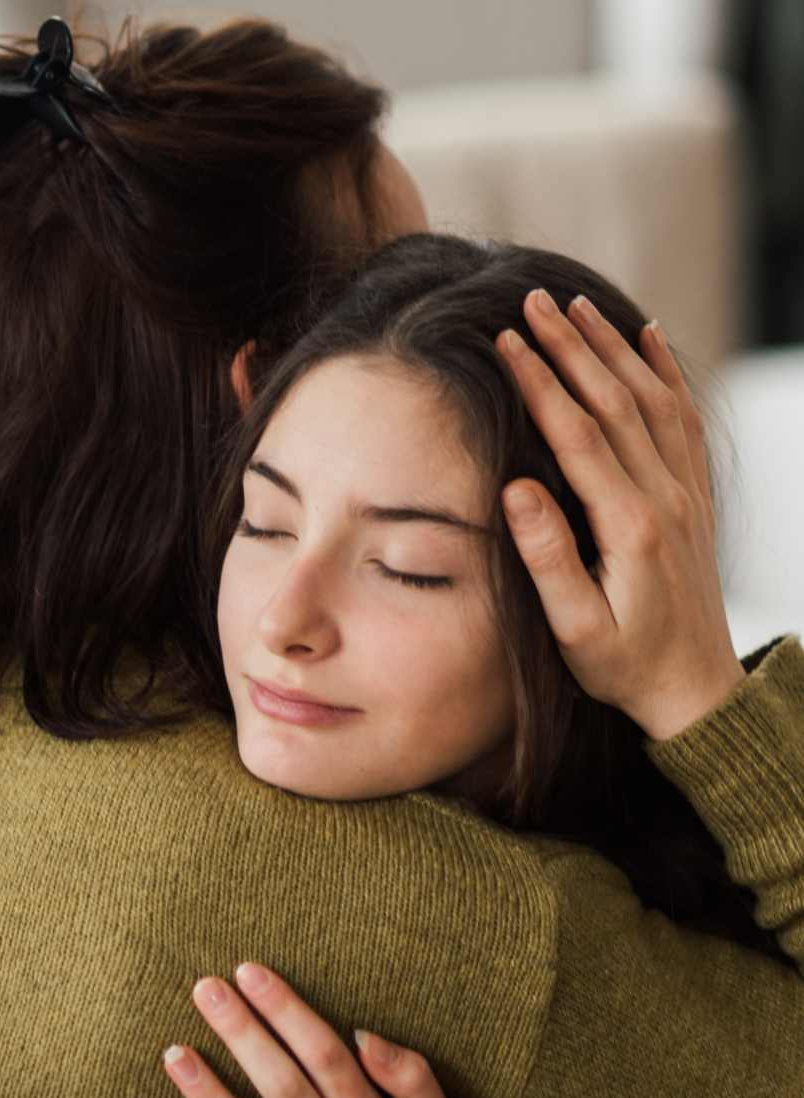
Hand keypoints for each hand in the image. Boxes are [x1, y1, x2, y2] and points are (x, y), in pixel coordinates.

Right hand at [496, 290, 745, 740]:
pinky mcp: (694, 496)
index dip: (541, 384)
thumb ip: (548, 558)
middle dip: (571, 346)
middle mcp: (666, 497)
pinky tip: (648, 338)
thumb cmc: (624, 665)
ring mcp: (687, 492)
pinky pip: (685, 418)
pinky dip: (667, 371)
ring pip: (653, 399)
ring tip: (578, 305)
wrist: (696, 689)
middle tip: (533, 302)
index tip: (508, 342)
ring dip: (614, 347)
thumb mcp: (576, 629)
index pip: (579, 435)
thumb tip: (516, 488)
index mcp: (630, 526)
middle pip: (616, 402)